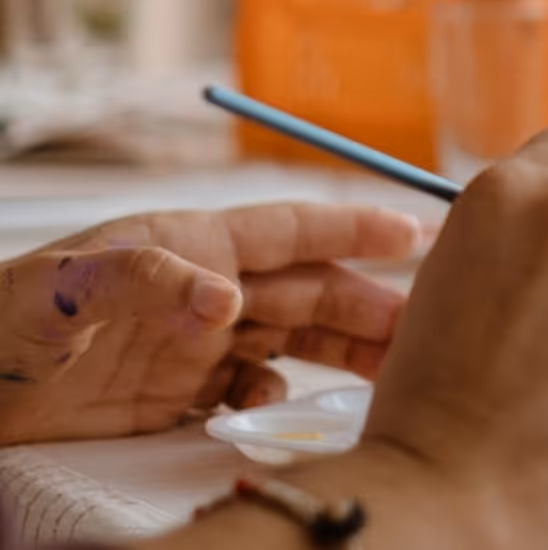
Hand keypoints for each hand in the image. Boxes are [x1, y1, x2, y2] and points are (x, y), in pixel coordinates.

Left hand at [0, 203, 420, 443]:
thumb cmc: (1, 326)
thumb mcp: (64, 291)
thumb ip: (147, 280)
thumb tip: (227, 298)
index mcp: (188, 244)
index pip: (290, 229)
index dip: (355, 226)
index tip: (417, 229)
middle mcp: (203, 286)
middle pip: (309, 288)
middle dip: (368, 303)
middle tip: (421, 328)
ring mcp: (194, 340)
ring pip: (293, 337)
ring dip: (342, 350)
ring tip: (389, 371)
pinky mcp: (179, 391)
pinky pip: (252, 388)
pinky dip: (278, 396)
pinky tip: (280, 406)